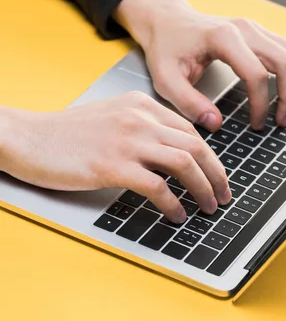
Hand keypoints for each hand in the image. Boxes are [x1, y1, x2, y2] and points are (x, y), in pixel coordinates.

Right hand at [0, 93, 230, 222]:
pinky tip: (177, 215)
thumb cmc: (67, 133)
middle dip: (217, 175)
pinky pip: (158, 187)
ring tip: (208, 207)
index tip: (219, 176)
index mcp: (142, 105)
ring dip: (203, 189)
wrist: (26, 138)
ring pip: (184, 163)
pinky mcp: (113, 166)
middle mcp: (140, 119)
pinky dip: (174, 203)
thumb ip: (145, 128)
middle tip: (224, 195)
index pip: (191, 132)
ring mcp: (127, 141)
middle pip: (196, 147)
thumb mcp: (113, 117)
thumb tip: (176, 154)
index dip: (212, 158)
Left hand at [114, 0, 285, 131]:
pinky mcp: (258, 32)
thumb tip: (216, 123)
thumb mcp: (166, 79)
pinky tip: (285, 91)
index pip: (257, 74)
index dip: (261, 104)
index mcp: (223, 38)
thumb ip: (189, 103)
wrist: (167, 21)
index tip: (256, 124)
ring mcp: (254, 28)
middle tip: (281, 122)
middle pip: (285, 61)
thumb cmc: (167, 47)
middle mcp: (245, 29)